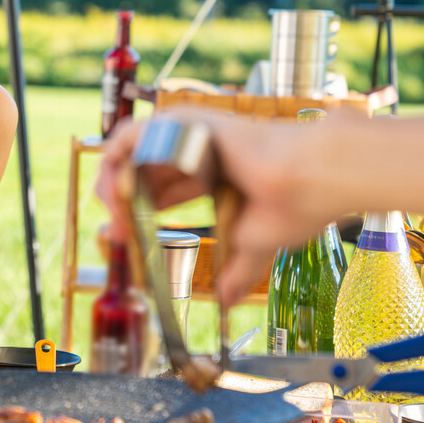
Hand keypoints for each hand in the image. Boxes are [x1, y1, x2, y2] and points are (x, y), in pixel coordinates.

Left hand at [96, 109, 337, 305]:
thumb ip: (236, 270)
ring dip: (113, 184)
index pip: (158, 191)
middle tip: (117, 234)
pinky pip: (131, 135)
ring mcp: (188, 134)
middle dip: (120, 204)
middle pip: (139, 173)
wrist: (310, 180)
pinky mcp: (181, 122)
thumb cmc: (295, 206)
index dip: (137, 215)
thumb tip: (227, 300)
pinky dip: (116, 161)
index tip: (127, 241)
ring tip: (115, 215)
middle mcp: (196, 150)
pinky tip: (118, 193)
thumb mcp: (254, 245)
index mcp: (211, 174)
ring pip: (130, 153)